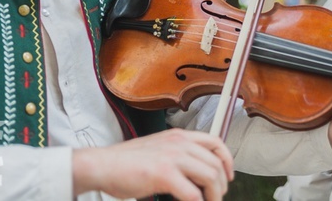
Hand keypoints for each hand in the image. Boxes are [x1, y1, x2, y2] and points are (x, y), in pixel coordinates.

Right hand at [73, 128, 233, 200]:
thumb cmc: (126, 162)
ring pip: (210, 177)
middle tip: (216, 197)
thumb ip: (178, 155)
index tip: (228, 176)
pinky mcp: (164, 174)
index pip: (216, 142)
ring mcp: (172, 157)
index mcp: (179, 136)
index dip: (227, 160)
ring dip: (214, 195)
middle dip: (221, 184)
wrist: (103, 165)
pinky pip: (193, 194)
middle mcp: (179, 142)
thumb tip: (196, 173)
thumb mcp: (159, 149)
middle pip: (216, 163)